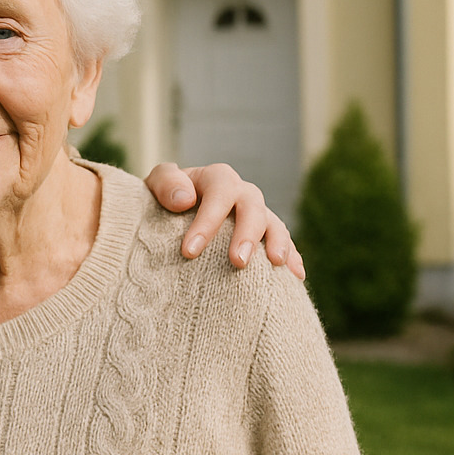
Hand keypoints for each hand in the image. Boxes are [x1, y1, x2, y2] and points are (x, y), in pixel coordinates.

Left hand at [143, 162, 304, 277]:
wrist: (171, 211)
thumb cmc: (162, 199)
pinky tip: (296, 276)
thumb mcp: (156, 184)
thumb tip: (185, 199)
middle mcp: (241, 193)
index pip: (218, 194)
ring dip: (278, 243)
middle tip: (238, 262)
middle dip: (247, 234)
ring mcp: (257, 214)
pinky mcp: (265, 235)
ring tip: (277, 264)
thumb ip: (165, 183)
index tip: (189, 252)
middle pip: (252, 207)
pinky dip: (293, 257)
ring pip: (274, 224)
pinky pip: (285, 243)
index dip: (207, 222)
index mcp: (216, 178)